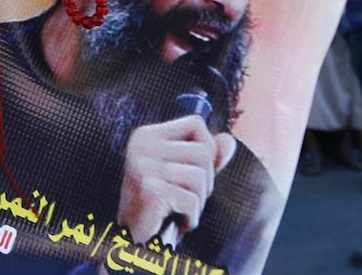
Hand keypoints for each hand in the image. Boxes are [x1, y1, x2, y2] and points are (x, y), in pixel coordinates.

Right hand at [116, 115, 236, 245]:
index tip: (189, 172)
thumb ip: (206, 156)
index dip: (206, 149)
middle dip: (204, 181)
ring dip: (197, 201)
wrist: (131, 238)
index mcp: (146, 135)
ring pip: (200, 177)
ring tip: (177, 209)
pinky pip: (191, 201)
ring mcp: (142, 166)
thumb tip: (229, 140)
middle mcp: (141, 145)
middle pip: (203, 151)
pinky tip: (173, 221)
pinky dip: (190, 217)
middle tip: (182, 197)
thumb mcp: (182, 175)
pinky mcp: (149, 190)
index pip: (196, 123)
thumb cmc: (158, 206)